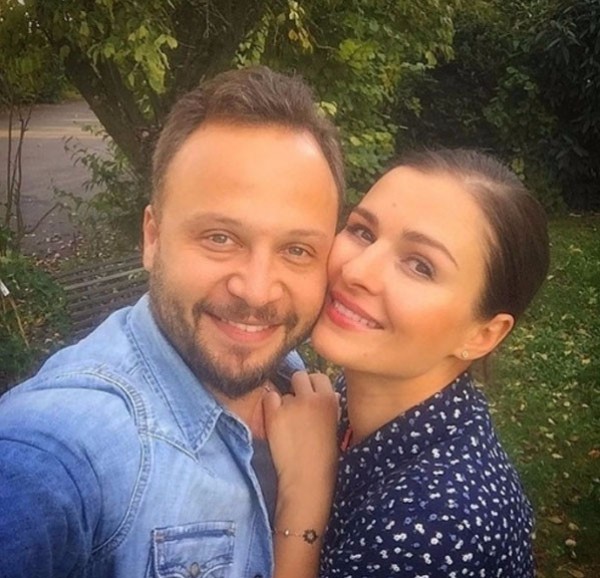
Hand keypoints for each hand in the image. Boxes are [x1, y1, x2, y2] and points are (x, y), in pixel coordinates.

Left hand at [263, 371, 339, 501]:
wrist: (307, 478)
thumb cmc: (324, 457)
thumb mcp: (335, 426)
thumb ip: (330, 405)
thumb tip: (328, 392)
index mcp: (330, 399)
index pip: (318, 376)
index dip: (312, 385)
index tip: (309, 397)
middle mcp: (312, 398)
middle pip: (300, 376)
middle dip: (296, 387)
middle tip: (295, 405)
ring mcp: (292, 405)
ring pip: (284, 391)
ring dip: (283, 402)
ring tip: (287, 424)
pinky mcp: (274, 414)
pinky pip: (269, 398)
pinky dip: (269, 407)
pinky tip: (275, 422)